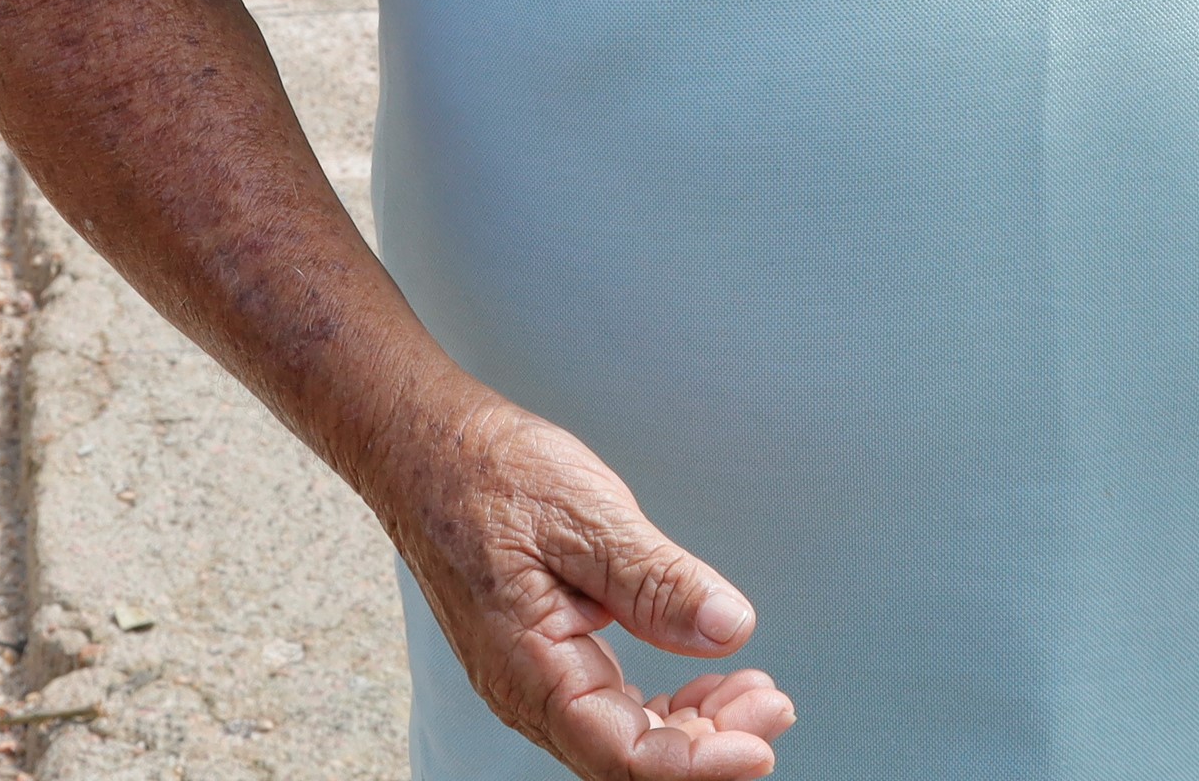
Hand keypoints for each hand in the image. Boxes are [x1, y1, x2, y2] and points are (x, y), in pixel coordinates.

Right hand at [376, 393, 795, 779]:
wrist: (424, 449)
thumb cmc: (488, 475)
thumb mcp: (586, 516)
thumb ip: (657, 582)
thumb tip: (729, 629)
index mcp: (532, 671)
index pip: (627, 757)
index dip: (701, 763)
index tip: (762, 744)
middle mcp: (528, 692)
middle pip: (631, 760)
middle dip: (711, 745)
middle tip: (773, 704)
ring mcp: (534, 680)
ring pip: (625, 740)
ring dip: (695, 727)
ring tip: (754, 691)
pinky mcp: (545, 659)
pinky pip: (612, 709)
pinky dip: (667, 704)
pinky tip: (707, 680)